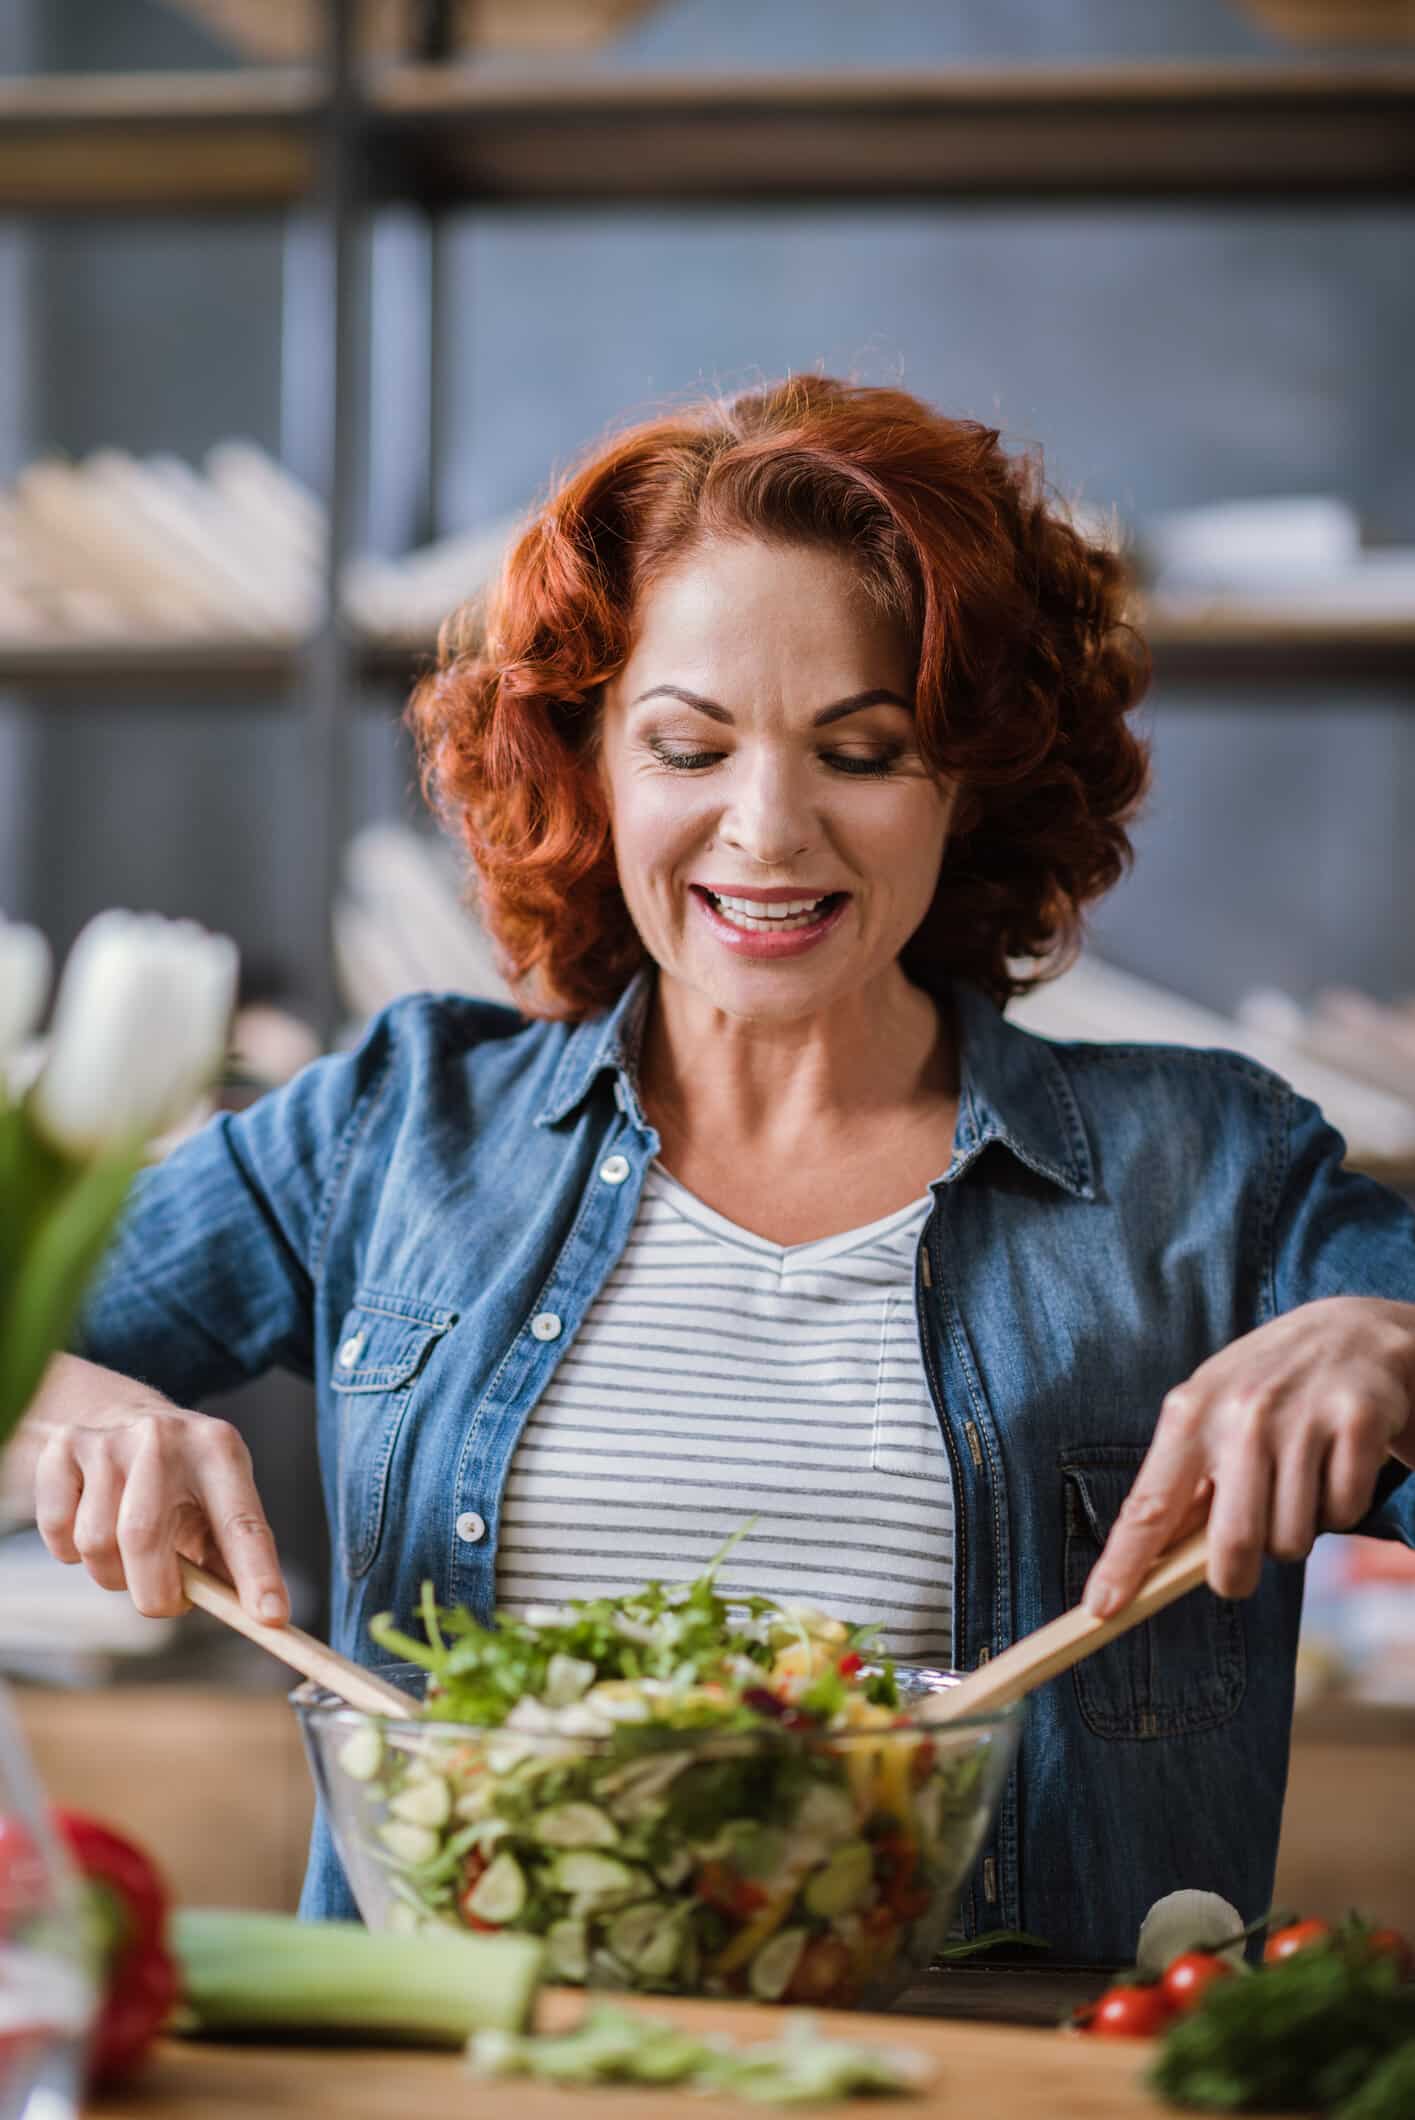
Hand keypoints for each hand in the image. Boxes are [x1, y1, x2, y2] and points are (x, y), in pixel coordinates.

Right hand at [30, 1357, 288, 1623]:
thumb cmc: (180, 1478)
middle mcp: (163, 1438)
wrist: (119, 1413)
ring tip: (129, 1555)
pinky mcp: (61, 1448)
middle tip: (166, 1600)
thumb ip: (230, 1556)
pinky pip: (58, 1531)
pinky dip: (71, 1553)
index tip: (271, 1619)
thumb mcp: (219, 1499)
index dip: (257, 1574)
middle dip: (153, 1592)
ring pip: (95, 1542)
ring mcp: (108, 1440)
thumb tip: (251, 1615)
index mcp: (218, 1450)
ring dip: (112, 1573)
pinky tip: (91, 1525)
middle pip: (143, 1538)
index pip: (242, 1522)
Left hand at [1084, 1296, 1414, 1614]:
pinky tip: (1334, 1465)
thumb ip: (1185, 1478)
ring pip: (1291, 1539)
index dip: (1124, 1564)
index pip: (1149, 1505)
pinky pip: (1342, 1513)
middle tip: (1240, 1567)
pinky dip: (1338, 1507)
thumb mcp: (1212, 1411)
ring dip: (1293, 1532)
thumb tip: (1151, 1562)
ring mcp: (1302, 1417)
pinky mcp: (1358, 1422)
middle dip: (1234, 1575)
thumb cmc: (1268, 1384)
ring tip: (1295, 1483)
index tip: (1101, 1609)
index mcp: (1190, 1412)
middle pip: (1232, 1545)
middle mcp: (1242, 1413)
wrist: (1354, 1330)